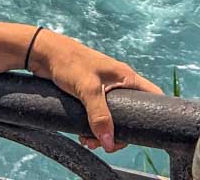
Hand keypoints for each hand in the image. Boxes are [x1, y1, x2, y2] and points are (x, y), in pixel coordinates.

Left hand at [27, 29, 162, 152]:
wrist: (44, 53)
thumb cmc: (69, 63)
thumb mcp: (87, 90)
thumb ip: (99, 116)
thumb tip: (109, 143)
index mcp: (126, 76)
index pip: (153, 95)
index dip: (155, 115)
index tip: (142, 135)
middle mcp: (119, 83)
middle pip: (131, 114)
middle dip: (119, 133)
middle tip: (105, 144)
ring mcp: (105, 89)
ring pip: (113, 117)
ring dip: (103, 133)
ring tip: (88, 141)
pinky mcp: (91, 94)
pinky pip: (99, 116)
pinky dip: (94, 127)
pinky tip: (83, 135)